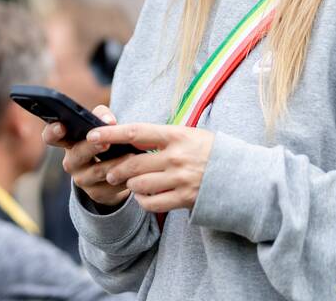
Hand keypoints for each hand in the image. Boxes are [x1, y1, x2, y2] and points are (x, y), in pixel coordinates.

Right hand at [42, 105, 131, 208]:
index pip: (51, 137)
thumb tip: (109, 121)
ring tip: (131, 156)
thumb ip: (102, 115)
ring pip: (98, 172)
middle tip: (106, 142)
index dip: (53, 131)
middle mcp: (71, 162)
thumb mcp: (99, 127)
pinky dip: (125, 178)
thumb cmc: (102, 141)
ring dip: (115, 164)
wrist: (110, 172)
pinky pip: (112, 186)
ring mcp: (82, 180)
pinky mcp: (97, 194)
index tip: (61, 126)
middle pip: (78, 154)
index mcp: (67, 142)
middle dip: (92, 147)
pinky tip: (137, 172)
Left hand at [86, 123, 213, 213]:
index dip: (111, 133)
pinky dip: (143, 200)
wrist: (243, 176)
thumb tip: (131, 138)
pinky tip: (145, 196)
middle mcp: (177, 157)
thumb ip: (162, 137)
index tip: (92, 134)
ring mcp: (180, 179)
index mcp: (177, 135)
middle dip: (115, 169)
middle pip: (133, 163)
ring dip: (130, 185)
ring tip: (131, 183)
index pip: (136, 132)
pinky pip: (151, 203)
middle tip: (109, 171)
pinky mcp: (184, 199)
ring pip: (139, 184)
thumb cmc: (212, 152)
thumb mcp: (190, 135)